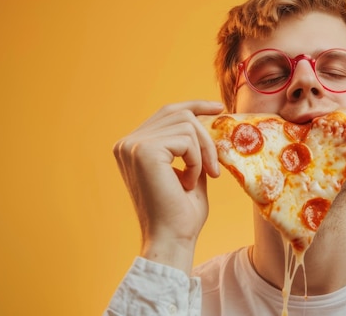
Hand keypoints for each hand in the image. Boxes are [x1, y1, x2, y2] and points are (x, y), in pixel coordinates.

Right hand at [113, 100, 223, 272]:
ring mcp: (133, 145)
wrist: (171, 239)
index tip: (218, 107)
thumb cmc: (180, 214)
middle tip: (214, 167)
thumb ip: (191, 148)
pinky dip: (196, 161)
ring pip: (187, 125)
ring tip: (197, 179)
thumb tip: (207, 124)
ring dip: (201, 154)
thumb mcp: (189, 172)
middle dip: (205, 136)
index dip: (194, 105)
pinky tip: (188, 183)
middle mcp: (127, 142)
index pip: (166, 112)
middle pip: (179, 113)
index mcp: (132, 146)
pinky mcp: (144, 151)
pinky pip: (186, 140)